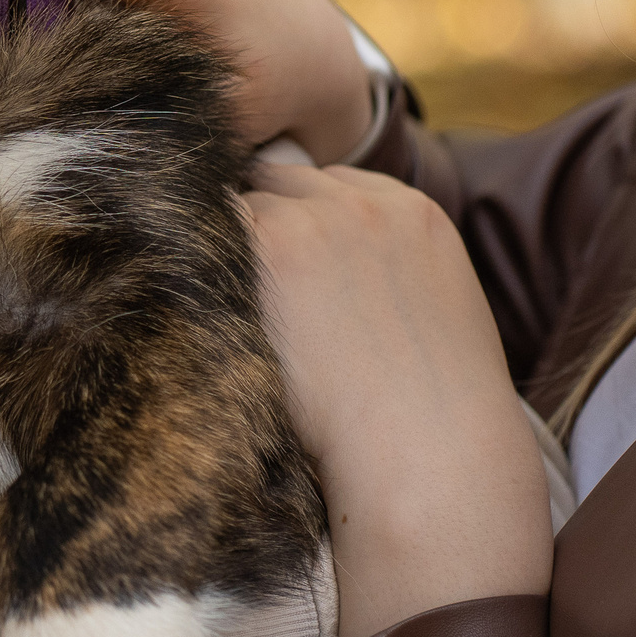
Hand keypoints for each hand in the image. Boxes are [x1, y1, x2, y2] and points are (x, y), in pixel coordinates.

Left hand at [244, 163, 551, 636]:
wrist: (424, 453)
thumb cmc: (428, 416)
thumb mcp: (435, 316)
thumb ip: (386, 271)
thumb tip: (330, 274)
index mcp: (416, 215)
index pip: (336, 184)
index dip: (309, 225)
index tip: (302, 273)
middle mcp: (365, 204)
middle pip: (283, 183)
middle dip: (269, 229)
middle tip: (267, 301)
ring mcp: (317, 218)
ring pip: (245, 205)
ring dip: (236, 252)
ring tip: (248, 320)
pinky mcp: (273, 243)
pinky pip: (212, 226)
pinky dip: (201, 264)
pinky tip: (212, 311)